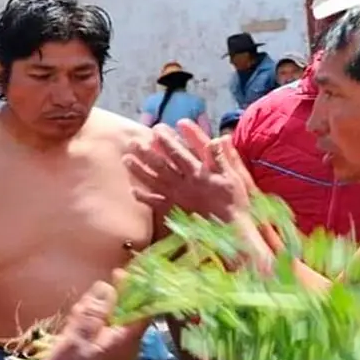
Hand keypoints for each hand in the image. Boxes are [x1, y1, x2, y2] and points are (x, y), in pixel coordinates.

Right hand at [31, 276, 150, 359]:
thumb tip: (106, 287)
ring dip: (97, 312)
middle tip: (86, 302)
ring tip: (77, 314)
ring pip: (113, 321)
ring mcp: (117, 353)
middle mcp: (128, 346)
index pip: (142, 308)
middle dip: (108, 301)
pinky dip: (93, 324)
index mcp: (127, 340)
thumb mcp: (78, 335)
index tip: (118, 274)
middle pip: (126, 312)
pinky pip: (105, 332)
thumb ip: (94, 310)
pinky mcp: (105, 357)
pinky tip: (75, 324)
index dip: (134, 288)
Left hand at [125, 121, 248, 220]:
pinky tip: (133, 191)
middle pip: (162, 166)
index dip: (168, 141)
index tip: (157, 129)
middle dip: (147, 153)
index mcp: (199, 174)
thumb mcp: (234, 177)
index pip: (180, 153)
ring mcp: (177, 197)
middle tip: (133, 142)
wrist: (230, 230)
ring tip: (126, 159)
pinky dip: (144, 198)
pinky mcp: (175, 211)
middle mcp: (184, 184)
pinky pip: (156, 203)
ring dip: (139, 171)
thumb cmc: (234, 202)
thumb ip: (223, 158)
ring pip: (154, 181)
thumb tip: (218, 139)